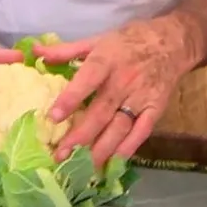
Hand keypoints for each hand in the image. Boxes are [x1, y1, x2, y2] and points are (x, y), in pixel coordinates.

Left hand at [34, 22, 192, 165]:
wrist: (171, 42)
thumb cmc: (128, 41)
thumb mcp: (97, 40)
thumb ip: (66, 50)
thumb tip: (35, 52)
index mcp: (107, 60)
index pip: (87, 80)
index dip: (71, 99)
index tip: (53, 117)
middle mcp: (123, 81)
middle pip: (101, 112)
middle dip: (80, 136)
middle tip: (61, 156)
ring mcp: (141, 97)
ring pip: (119, 127)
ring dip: (101, 148)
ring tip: (83, 167)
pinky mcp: (155, 109)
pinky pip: (141, 132)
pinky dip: (128, 147)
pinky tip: (113, 161)